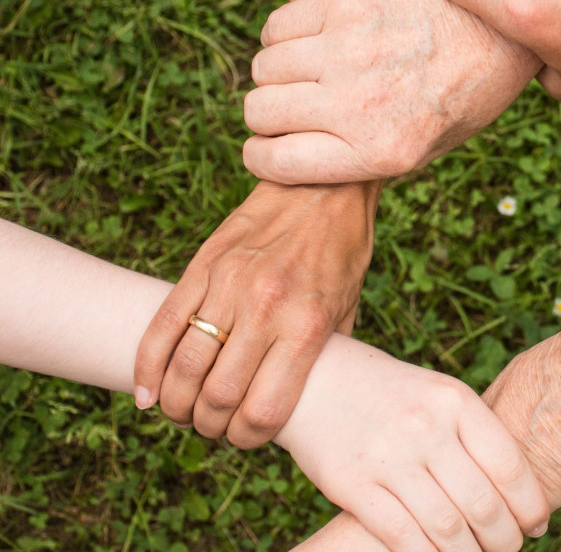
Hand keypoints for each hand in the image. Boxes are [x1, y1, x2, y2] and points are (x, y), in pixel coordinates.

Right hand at [134, 180, 378, 447]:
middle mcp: (266, 308)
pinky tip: (148, 392)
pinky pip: (163, 325)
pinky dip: (147, 367)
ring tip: (182, 412)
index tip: (246, 438)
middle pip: (217, 396)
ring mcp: (229, 285)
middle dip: (209, 426)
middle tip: (212, 427)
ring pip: (184, 366)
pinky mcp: (203, 265)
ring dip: (176, 403)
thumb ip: (324, 356)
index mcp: (307, 326)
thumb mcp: (348, 308)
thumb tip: (305, 402)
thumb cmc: (342, 252)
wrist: (322, 186)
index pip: (263, 410)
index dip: (248, 439)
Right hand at [242, 0, 539, 184]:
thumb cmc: (461, 98)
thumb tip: (295, 160)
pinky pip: (278, 26)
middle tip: (291, 109)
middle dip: (267, 116)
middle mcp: (359, 105)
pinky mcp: (348, 5)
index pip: (275, 162)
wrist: (498, 32)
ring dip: (276, 74)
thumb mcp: (424, 152)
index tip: (267, 148)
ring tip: (305, 73)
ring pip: (264, 68)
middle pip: (260, 112)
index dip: (262, 157)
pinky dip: (281, 37)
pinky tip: (310, 42)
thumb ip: (361, 161)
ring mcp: (350, 51)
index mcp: (379, 152)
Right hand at [275, 335, 549, 551]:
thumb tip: (518, 490)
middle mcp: (425, 427)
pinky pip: (403, 537)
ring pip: (448, 529)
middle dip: (504, 539)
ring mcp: (388, 457)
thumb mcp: (437, 394)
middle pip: (483, 504)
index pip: (509, 465)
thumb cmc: (390, 393)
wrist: (314, 379)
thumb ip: (473, 434)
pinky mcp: (353, 485)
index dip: (530, 504)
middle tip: (509, 548)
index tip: (536, 524)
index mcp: (454, 400)